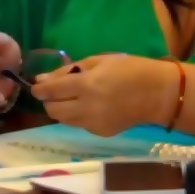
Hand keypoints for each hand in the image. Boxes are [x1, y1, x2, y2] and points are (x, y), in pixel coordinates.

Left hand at [30, 54, 177, 135]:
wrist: (158, 93)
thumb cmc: (130, 69)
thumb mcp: (99, 60)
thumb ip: (69, 70)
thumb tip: (43, 79)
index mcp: (86, 84)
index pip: (50, 91)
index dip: (39, 89)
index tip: (36, 86)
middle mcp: (86, 107)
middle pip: (52, 110)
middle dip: (49, 101)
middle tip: (56, 92)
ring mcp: (93, 123)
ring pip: (63, 120)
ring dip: (61, 109)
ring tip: (72, 99)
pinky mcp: (101, 133)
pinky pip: (79, 125)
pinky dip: (78, 116)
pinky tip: (90, 107)